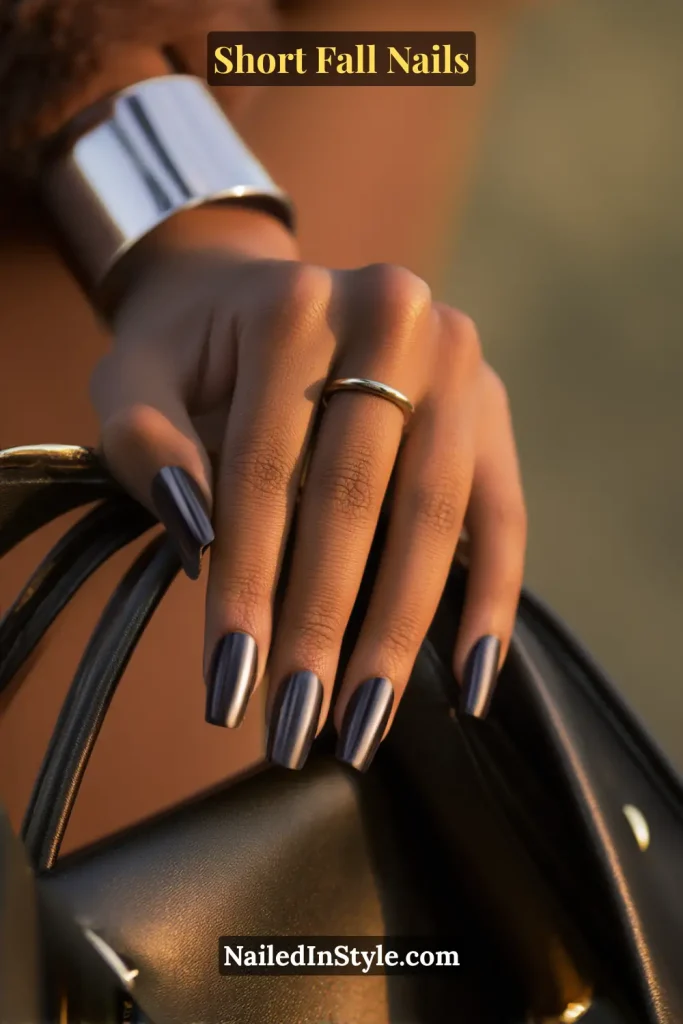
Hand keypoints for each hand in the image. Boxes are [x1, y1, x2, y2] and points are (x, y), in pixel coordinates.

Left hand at [90, 207, 525, 771]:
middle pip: (355, 500)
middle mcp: (393, 318)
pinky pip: (501, 516)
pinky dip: (487, 602)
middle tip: (296, 729)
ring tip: (364, 724)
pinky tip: (467, 681)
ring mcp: (456, 363)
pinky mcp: (492, 408)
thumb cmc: (192, 349)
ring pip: (433, 518)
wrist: (260, 292)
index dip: (246, 584)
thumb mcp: (134, 377)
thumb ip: (144, 443)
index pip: (264, 470)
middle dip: (322, 627)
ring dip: (398, 634)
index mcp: (294, 306)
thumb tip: (199, 541)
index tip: (229, 687)